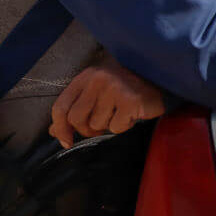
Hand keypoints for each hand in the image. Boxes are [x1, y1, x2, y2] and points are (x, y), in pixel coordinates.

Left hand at [50, 56, 166, 147]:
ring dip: (109, 125)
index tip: (66, 141)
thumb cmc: (125, 86)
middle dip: (87, 129)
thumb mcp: (96, 91)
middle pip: (76, 119)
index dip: (60, 128)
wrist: (160, 74)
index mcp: (86, 76)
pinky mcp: (130, 101)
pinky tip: (133, 113)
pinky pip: (116, 127)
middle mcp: (97, 80)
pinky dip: (124, 125)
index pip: (61, 106)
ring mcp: (114, 89)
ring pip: (98, 125)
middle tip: (102, 126)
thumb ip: (75, 107)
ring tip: (122, 112)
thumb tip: (54, 132)